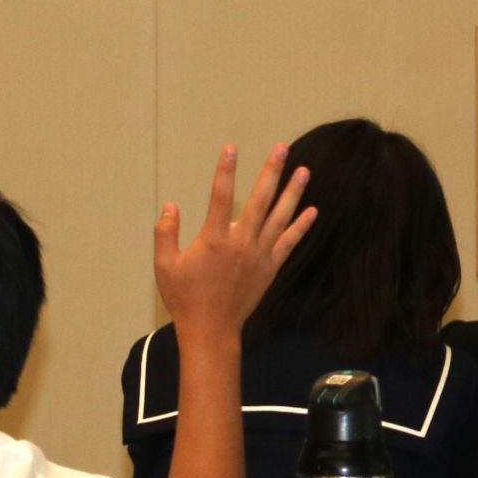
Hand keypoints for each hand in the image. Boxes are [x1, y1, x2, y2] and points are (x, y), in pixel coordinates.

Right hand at [155, 144, 314, 344]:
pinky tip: (312, 211)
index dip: (225, 171)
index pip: (220, 196)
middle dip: (271, 171)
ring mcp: (259, 255)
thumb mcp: (164, 265)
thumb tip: (170, 206)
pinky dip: (301, 226)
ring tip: (304, 171)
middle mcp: (241, 243)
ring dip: (293, 192)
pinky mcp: (270, 268)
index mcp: (214, 239)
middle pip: (260, 199)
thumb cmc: (185, 297)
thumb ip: (165, 233)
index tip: (231, 148)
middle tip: (282, 148)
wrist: (211, 330)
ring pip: (280, 217)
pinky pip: (289, 242)